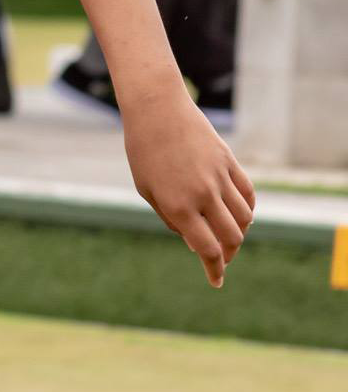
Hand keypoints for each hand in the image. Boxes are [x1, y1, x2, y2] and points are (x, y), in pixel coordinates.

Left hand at [122, 88, 255, 286]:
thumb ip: (172, 218)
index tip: (216, 281)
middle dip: (228, 254)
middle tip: (220, 257)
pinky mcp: (229, 162)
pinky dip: (247, 209)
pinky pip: (248, 194)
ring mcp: (219, 178)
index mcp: (178, 206)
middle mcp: (202, 195)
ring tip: (227, 234)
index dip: (214, 270)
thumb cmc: (143, 151)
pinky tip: (239, 214)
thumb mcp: (147, 189)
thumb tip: (196, 243)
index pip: (207, 250)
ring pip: (245, 219)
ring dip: (239, 232)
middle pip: (232, 238)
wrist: (156, 110)